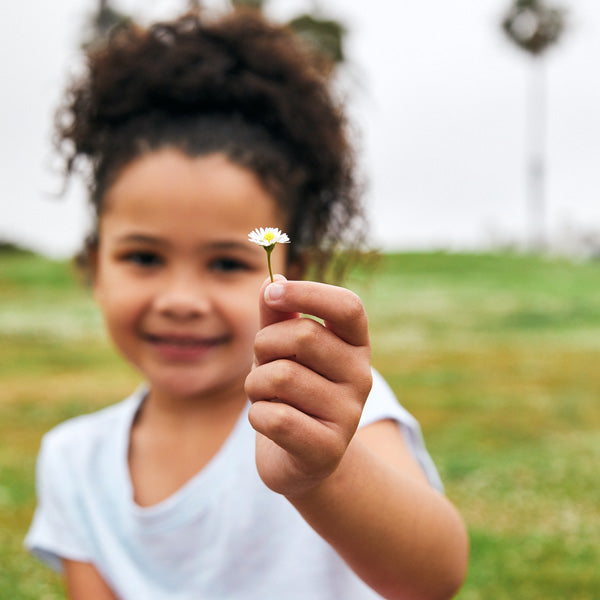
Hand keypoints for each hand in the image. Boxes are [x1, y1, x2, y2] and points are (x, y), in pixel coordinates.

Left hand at [244, 276, 372, 497]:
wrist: (300, 458)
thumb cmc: (290, 392)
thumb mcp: (282, 349)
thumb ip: (278, 316)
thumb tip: (271, 279)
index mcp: (355, 345)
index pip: (348, 306)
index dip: (308, 292)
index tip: (272, 293)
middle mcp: (361, 376)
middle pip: (302, 336)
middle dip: (264, 345)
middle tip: (263, 363)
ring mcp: (349, 414)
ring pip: (281, 376)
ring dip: (256, 384)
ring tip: (266, 395)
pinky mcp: (328, 449)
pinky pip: (275, 417)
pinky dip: (257, 415)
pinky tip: (268, 422)